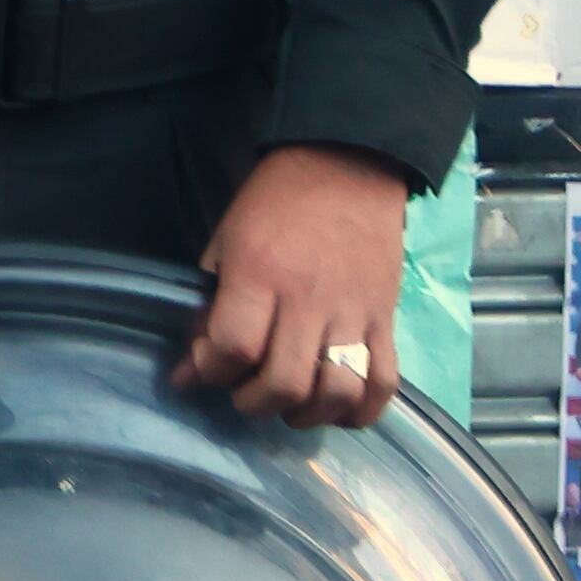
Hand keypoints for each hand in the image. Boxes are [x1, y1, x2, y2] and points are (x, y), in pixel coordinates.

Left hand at [184, 141, 407, 425]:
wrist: (348, 166)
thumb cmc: (274, 202)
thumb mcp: (226, 240)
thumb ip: (211, 302)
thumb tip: (193, 365)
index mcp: (259, 273)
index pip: (232, 345)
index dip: (208, 370)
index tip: (198, 370)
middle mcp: (308, 299)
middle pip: (284, 381)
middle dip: (253, 402)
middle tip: (242, 392)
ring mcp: (353, 312)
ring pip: (336, 391)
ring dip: (307, 414)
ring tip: (288, 406)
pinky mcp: (386, 318)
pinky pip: (384, 382)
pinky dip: (363, 410)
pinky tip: (338, 410)